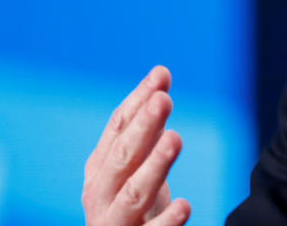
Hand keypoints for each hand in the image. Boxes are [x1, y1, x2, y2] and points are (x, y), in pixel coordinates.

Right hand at [82, 66, 190, 224]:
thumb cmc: (131, 205)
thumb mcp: (136, 164)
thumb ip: (148, 126)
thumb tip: (160, 75)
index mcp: (101, 168)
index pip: (117, 128)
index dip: (138, 100)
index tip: (161, 75)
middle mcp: (101, 193)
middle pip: (122, 157)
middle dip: (142, 127)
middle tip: (164, 100)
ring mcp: (114, 221)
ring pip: (132, 194)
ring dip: (154, 165)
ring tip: (175, 138)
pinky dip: (166, 221)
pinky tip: (185, 205)